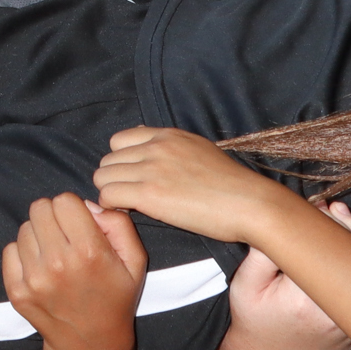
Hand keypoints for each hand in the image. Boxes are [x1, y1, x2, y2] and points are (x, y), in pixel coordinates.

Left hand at [4, 195, 148, 349]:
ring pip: (24, 228)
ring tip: (55, 254)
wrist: (92, 344)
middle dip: (54, 216)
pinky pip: (10, 250)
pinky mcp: (17, 291)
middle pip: (40, 208)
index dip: (73, 208)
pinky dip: (23, 254)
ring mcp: (34, 279)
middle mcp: (58, 263)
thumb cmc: (116, 297)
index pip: (64, 200)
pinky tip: (41, 267)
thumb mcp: (135, 260)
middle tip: (65, 235)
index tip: (80, 223)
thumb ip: (118, 223)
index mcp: (89, 251)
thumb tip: (88, 205)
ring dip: (39, 235)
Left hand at [95, 126, 289, 244]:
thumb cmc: (230, 184)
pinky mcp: (149, 193)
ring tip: (129, 207)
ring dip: (111, 194)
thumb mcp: (199, 150)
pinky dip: (112, 208)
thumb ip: (172, 147)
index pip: (119, 140)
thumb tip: (147, 142)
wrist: (248, 203)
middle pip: (107, 159)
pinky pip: (108, 196)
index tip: (132, 179)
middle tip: (129, 198)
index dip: (121, 162)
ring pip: (102, 177)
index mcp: (168, 135)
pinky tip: (130, 215)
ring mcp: (151, 168)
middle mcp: (156, 146)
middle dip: (113, 180)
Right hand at [218, 206, 350, 349]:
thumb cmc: (251, 319)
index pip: (336, 247)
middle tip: (332, 209)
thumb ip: (263, 252)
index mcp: (309, 302)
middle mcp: (339, 314)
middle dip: (350, 224)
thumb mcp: (245, 284)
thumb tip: (289, 219)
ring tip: (343, 217)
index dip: (332, 221)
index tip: (318, 208)